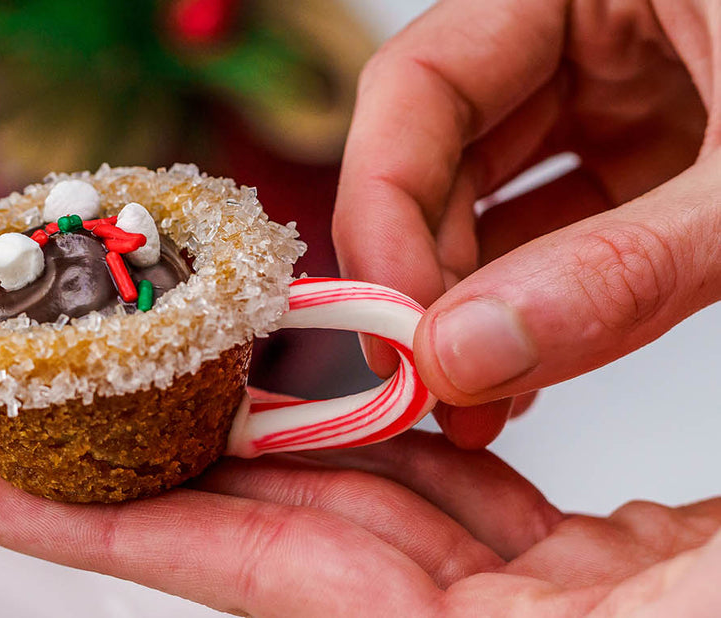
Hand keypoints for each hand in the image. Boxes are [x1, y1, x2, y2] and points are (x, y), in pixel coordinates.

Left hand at [0, 433, 720, 616]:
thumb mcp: (664, 606)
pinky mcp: (580, 557)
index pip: (260, 584)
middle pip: (293, 524)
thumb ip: (536, 601)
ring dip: (277, 423)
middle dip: (176, 464)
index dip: (125, 540)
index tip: (11, 507)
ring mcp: (530, 594)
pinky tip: (341, 372)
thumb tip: (381, 597)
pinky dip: (393, 419)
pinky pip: (453, 476)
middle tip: (66, 407)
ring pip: (368, 486)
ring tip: (179, 369)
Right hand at [334, 0, 720, 447]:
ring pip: (493, 198)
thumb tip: (472, 356)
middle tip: (427, 382)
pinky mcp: (653, 152)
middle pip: (441, 150)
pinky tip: (521, 370)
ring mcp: (619, 93)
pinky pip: (562, 225)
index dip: (384, 207)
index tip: (396, 328)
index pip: (420, 83)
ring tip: (473, 397)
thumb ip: (627, 265)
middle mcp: (585, 31)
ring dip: (475, 303)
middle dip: (428, 275)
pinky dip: (537, 302)